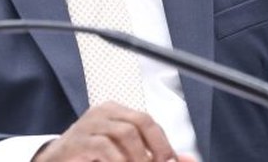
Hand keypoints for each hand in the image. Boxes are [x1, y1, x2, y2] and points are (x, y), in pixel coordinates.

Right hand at [32, 102, 196, 161]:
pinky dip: (118, 160)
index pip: (146, 120)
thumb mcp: (125, 154)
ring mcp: (88, 125)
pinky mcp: (78, 141)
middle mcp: (102, 113)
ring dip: (138, 157)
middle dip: (155, 147)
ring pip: (124, 133)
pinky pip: (104, 147)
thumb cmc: (91, 157)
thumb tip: (189, 159)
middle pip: (139, 121)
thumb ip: (154, 155)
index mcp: (114, 112)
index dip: (162, 142)